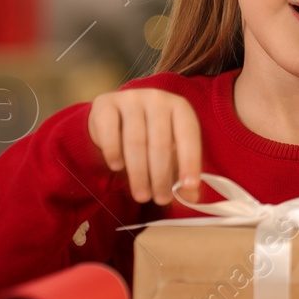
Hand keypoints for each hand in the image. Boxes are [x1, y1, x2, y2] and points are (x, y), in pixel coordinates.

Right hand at [87, 88, 201, 205]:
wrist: (113, 117)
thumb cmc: (148, 135)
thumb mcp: (169, 150)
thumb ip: (181, 172)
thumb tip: (192, 198)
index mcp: (179, 107)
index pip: (188, 135)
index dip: (190, 161)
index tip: (190, 186)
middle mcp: (157, 98)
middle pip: (160, 142)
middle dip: (161, 176)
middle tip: (161, 199)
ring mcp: (131, 98)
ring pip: (136, 141)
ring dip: (139, 173)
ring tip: (142, 196)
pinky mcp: (105, 104)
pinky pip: (110, 133)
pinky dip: (114, 152)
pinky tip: (117, 167)